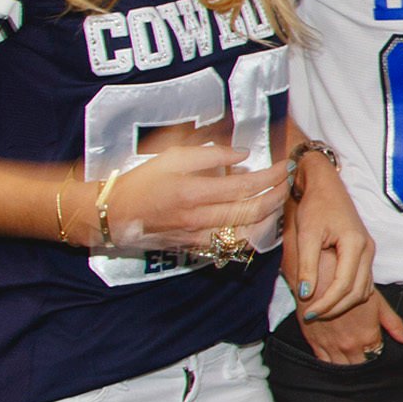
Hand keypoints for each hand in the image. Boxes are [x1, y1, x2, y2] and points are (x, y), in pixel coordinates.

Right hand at [101, 143, 292, 250]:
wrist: (114, 213)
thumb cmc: (143, 180)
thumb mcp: (173, 156)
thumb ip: (210, 155)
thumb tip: (243, 156)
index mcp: (194, 192)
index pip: (246, 186)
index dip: (271, 177)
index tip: (284, 166)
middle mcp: (199, 218)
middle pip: (253, 211)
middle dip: (278, 196)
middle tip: (288, 182)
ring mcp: (199, 236)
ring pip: (248, 232)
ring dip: (270, 215)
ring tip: (279, 198)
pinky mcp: (195, 247)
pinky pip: (232, 243)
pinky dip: (251, 232)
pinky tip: (259, 219)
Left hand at [282, 154, 381, 323]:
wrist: (326, 186)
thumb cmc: (315, 206)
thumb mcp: (306, 235)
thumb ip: (307, 265)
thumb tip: (306, 294)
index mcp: (355, 244)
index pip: (344, 285)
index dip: (327, 303)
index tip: (308, 313)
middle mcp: (367, 249)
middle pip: (358, 292)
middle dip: (335, 308)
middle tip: (312, 315)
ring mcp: (368, 251)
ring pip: (363, 289)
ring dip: (343, 304)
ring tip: (320, 310)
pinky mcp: (364, 252)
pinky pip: (362, 281)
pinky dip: (349, 295)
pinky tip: (332, 298)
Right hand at [303, 292, 402, 365]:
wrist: (321, 279)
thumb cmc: (350, 287)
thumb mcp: (377, 303)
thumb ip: (394, 324)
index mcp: (368, 337)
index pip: (376, 357)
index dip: (377, 354)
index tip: (374, 349)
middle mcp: (350, 346)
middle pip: (359, 366)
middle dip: (362, 363)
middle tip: (363, 355)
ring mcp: (331, 347)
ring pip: (341, 368)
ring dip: (346, 365)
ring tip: (349, 357)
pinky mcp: (314, 344)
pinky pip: (323, 363)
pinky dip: (329, 363)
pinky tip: (334, 358)